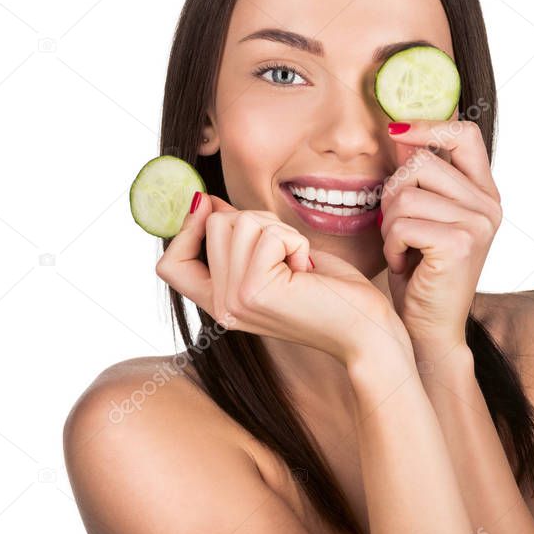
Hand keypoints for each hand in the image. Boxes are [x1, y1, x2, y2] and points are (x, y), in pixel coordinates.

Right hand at [156, 193, 410, 366]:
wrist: (364, 332)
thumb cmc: (330, 293)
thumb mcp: (276, 260)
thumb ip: (239, 239)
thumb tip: (205, 202)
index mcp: (220, 303)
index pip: (169, 264)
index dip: (186, 229)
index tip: (216, 212)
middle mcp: (220, 307)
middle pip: (212, 224)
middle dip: (258, 221)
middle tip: (287, 253)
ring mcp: (234, 301)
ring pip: (239, 222)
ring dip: (280, 231)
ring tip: (298, 264)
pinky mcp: (254, 291)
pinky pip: (267, 234)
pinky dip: (295, 242)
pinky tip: (307, 271)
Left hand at [379, 121, 502, 348]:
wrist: (428, 329)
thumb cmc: (421, 273)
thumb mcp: (424, 216)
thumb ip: (420, 176)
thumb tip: (399, 130)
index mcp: (485, 194)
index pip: (464, 133)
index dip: (427, 126)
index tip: (396, 134)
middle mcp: (489, 205)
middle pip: (421, 161)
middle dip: (393, 192)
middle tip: (397, 227)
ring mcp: (478, 224)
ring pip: (406, 193)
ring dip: (389, 223)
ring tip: (402, 248)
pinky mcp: (460, 244)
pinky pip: (403, 222)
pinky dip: (391, 245)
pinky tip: (403, 264)